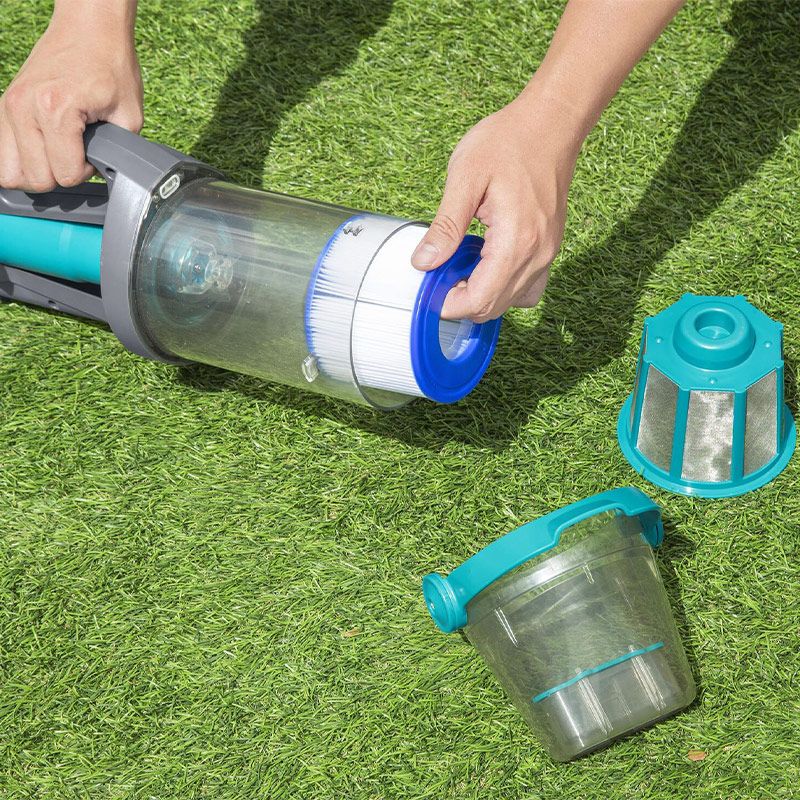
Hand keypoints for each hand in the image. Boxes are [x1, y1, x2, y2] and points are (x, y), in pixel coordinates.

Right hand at [0, 1, 141, 191]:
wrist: (89, 29)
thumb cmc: (110, 66)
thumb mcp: (129, 116)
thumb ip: (118, 151)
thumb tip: (110, 174)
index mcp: (55, 109)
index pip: (65, 175)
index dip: (86, 171)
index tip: (94, 150)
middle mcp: (24, 108)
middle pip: (35, 179)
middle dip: (60, 174)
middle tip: (77, 152)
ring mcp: (9, 107)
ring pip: (10, 173)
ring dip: (37, 171)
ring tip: (58, 154)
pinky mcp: (3, 106)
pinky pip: (1, 155)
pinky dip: (22, 160)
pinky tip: (43, 149)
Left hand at [411, 95, 581, 321]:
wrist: (550, 122)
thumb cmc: (509, 141)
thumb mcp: (465, 177)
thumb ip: (445, 226)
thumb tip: (424, 262)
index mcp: (515, 242)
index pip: (480, 299)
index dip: (450, 304)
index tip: (429, 290)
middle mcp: (537, 255)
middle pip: (495, 307)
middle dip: (462, 301)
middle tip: (439, 276)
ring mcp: (547, 253)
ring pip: (512, 301)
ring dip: (482, 295)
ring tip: (460, 268)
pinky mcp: (549, 247)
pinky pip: (527, 286)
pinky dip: (503, 286)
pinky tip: (485, 264)